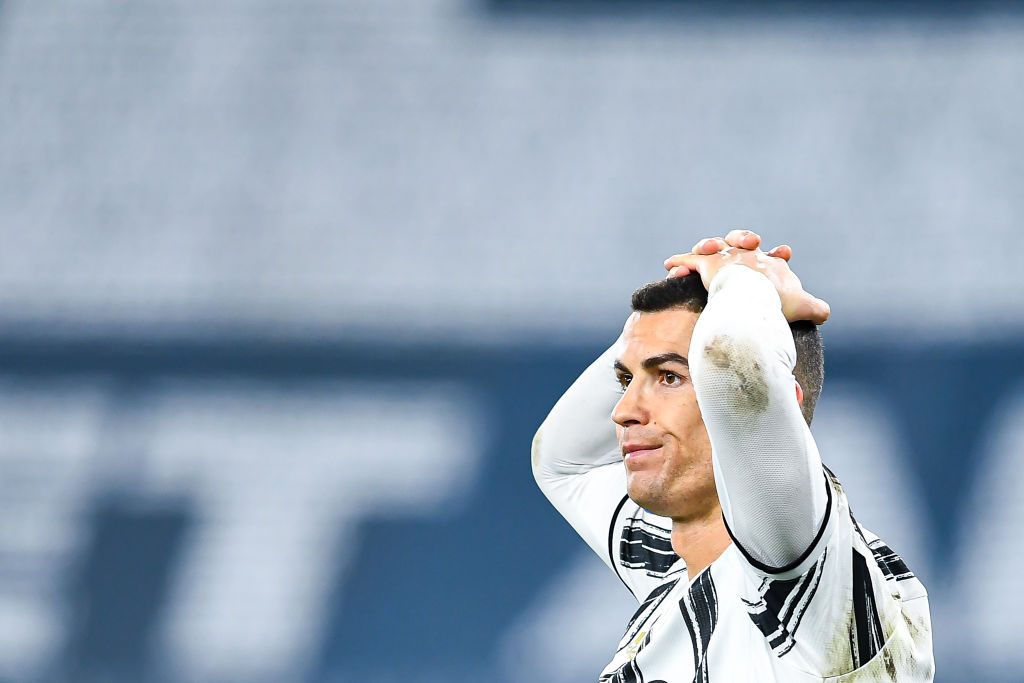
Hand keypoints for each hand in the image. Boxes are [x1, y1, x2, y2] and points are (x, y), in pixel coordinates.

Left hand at [662, 232, 829, 324]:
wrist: (758, 297)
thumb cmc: (780, 302)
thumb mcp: (804, 306)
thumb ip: (816, 309)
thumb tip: (825, 313)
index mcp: (771, 265)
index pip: (774, 258)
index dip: (777, 258)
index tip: (784, 255)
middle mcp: (750, 257)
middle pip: (743, 244)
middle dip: (743, 241)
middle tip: (749, 246)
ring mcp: (729, 258)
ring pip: (716, 247)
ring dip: (709, 247)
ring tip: (705, 251)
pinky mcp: (708, 263)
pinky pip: (690, 260)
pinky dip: (680, 262)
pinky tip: (670, 264)